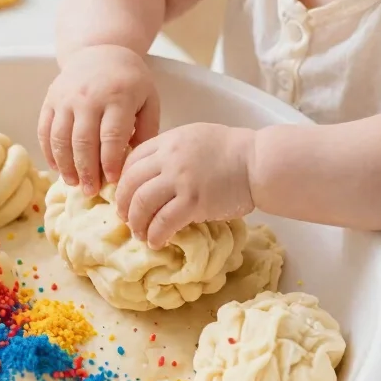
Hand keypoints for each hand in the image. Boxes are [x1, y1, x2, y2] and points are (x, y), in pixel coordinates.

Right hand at [38, 45, 159, 195]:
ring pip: (60, 138)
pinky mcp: (50, 99)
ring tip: (74, 183)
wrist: (101, 50)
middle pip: (83, 141)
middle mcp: (88, 97)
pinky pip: (45, 129)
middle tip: (91, 191)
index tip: (113, 181)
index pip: (111, 135)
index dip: (111, 162)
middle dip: (87, 170)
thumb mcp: (149, 99)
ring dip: (65, 165)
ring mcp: (66, 98)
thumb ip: (147, 130)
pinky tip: (57, 168)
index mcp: (117, 97)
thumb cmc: (130, 80)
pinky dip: (49, 152)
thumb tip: (135, 163)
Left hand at [116, 123, 255, 249]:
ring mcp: (181, 180)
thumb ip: (172, 151)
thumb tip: (153, 174)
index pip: (132, 160)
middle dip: (123, 204)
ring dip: (137, 223)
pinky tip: (157, 242)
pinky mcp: (194, 202)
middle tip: (126, 218)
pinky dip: (155, 235)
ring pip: (142, 203)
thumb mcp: (194, 138)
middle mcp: (169, 158)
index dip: (123, 181)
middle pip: (131, 183)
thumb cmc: (232, 151)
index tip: (125, 195)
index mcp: (168, 141)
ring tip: (140, 234)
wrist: (258, 162)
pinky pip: (163, 222)